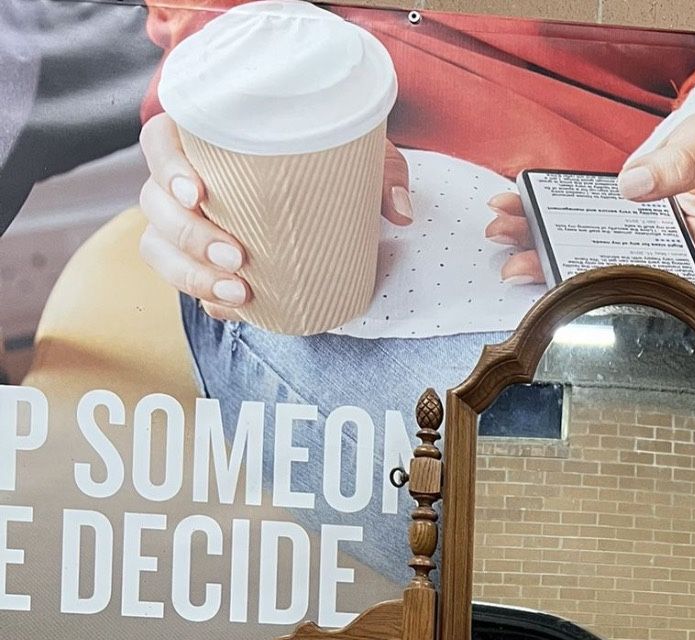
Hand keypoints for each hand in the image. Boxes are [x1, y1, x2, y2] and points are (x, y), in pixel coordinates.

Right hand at [138, 113, 413, 320]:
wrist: (322, 189)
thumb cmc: (326, 159)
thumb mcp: (357, 156)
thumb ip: (380, 173)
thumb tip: (401, 213)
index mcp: (205, 138)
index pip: (159, 141)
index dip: (167, 165)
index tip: (198, 192)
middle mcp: (183, 180)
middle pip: (155, 204)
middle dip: (189, 235)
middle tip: (237, 257)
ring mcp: (185, 223)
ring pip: (158, 247)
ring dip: (190, 274)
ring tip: (238, 291)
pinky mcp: (199, 260)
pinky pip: (182, 281)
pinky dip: (203, 297)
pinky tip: (232, 308)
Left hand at [485, 112, 694, 285]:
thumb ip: (673, 169)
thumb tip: (633, 184)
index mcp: (689, 258)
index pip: (640, 280)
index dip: (598, 281)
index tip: (562, 274)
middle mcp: (658, 260)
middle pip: (600, 272)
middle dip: (551, 267)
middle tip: (513, 264)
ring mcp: (633, 245)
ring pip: (581, 252)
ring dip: (537, 244)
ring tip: (502, 232)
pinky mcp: (616, 226)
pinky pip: (577, 227)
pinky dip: (546, 218)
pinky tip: (516, 208)